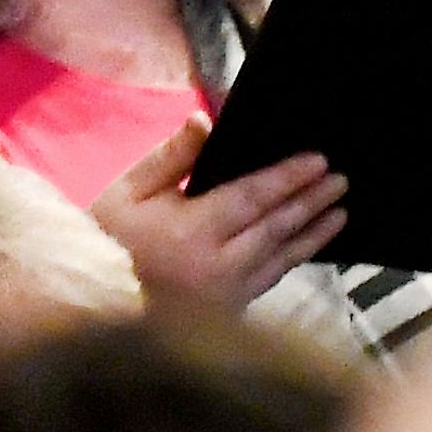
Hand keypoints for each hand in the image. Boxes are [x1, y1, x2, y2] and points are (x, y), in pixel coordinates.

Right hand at [91, 119, 346, 308]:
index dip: (288, 178)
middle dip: (311, 202)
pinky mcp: (227, 312)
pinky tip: (307, 246)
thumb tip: (205, 120)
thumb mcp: (126, 192)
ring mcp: (226, 294)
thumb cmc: (106, 242)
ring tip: (339, 212)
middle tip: (340, 181)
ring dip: (313, 233)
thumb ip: (169, 157)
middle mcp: (217, 266)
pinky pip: (270, 280)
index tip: (318, 161)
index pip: (253, 197)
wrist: (90, 302)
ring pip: (281, 258)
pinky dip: (293, 260)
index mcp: (191, 232)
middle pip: (276, 227)